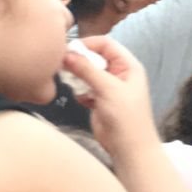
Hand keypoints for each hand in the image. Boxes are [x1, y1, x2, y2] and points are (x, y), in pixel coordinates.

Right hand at [65, 36, 156, 155]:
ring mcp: (109, 87)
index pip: (106, 44)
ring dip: (77, 75)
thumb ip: (87, 69)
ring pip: (87, 72)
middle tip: (62, 64)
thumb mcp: (107, 88)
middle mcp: (118, 73)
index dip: (88, 44)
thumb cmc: (125, 116)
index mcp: (128, 66)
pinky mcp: (99, 100)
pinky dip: (79, 90)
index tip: (69, 49)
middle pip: (95, 57)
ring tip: (69, 81)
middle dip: (79, 60)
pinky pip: (84, 87)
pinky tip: (79, 97)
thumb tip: (66, 54)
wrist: (129, 148)